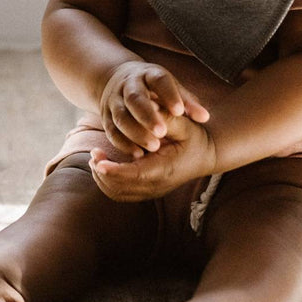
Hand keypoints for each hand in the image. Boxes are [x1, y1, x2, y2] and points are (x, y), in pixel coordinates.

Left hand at [90, 108, 217, 201]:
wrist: (207, 155)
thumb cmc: (194, 137)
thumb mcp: (183, 124)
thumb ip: (164, 117)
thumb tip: (147, 107)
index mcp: (165, 169)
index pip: (134, 175)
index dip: (114, 170)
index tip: (98, 160)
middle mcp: (158, 185)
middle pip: (121, 187)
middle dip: (103, 172)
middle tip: (94, 153)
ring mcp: (153, 191)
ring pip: (118, 193)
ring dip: (103, 179)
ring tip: (96, 158)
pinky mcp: (148, 191)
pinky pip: (122, 194)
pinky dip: (108, 183)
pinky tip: (104, 166)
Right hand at [97, 60, 209, 160]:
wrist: (119, 80)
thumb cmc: (154, 88)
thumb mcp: (171, 87)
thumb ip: (187, 102)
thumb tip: (205, 117)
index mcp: (149, 74)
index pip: (159, 80)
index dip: (169, 95)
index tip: (179, 112)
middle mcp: (129, 85)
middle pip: (135, 99)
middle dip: (147, 116)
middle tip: (163, 133)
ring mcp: (114, 100)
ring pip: (120, 116)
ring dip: (136, 133)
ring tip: (154, 147)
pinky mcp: (105, 115)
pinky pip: (111, 130)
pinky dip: (123, 143)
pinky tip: (137, 154)